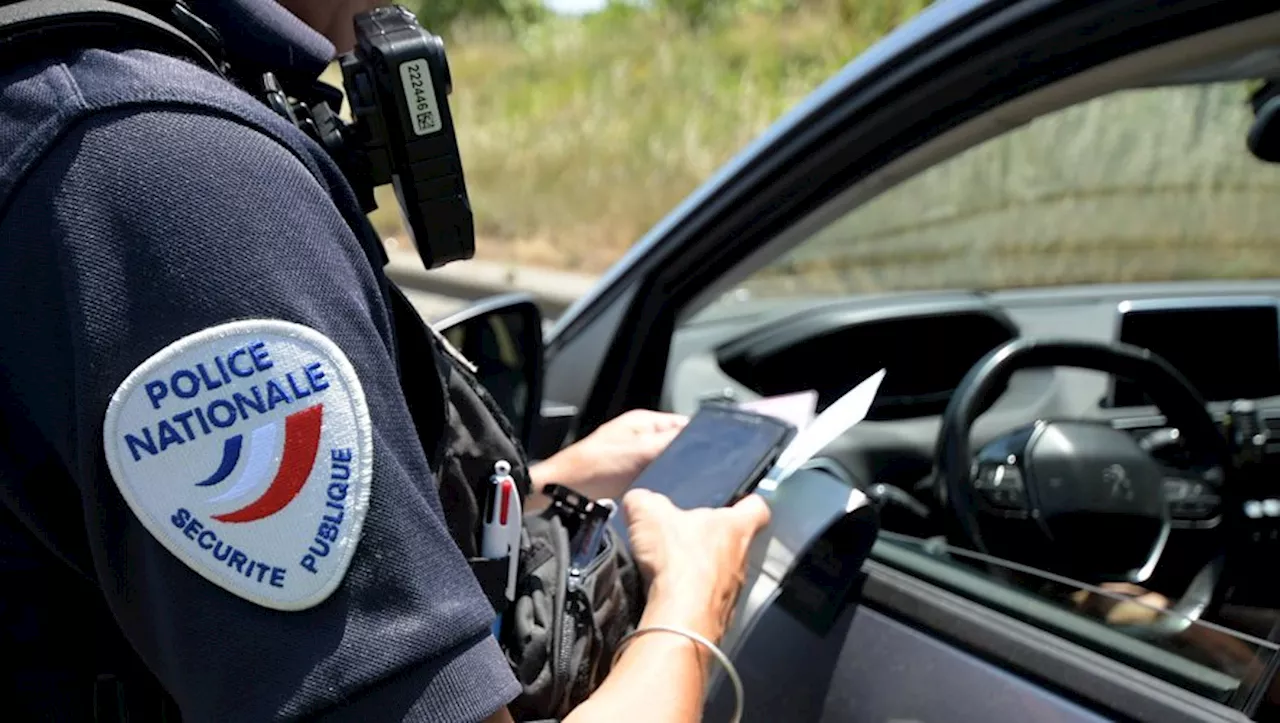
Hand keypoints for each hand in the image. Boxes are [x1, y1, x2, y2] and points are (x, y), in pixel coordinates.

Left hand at [529, 410, 686, 501]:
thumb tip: (700, 438)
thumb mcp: (640, 451)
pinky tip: (663, 492)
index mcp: (644, 422)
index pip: (683, 424)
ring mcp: (636, 457)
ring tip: (678, 483)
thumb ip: (671, 442)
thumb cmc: (593, 467)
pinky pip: (654, 479)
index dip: (699, 437)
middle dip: (685, 459)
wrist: (566, 493)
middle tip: (694, 472)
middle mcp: (641, 437)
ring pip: (666, 464)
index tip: (712, 452)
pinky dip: (660, 484)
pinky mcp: (630, 477)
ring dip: (672, 474)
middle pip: (676, 446)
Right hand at [622, 488, 770, 641]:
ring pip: (721, 576)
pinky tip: (668, 596)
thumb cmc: (678, 561)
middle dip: (712, 541)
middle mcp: (742, 560)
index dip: (747, 503)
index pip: (757, 508)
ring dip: (701, 573)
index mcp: (735, 528)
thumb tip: (638, 501)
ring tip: (672, 571)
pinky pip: (707, 604)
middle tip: (686, 537)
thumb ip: (643, 500)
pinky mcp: (718, 619)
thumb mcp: (648, 513)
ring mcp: (732, 593)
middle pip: (736, 544)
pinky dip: (691, 600)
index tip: (736, 502)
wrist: (680, 619)